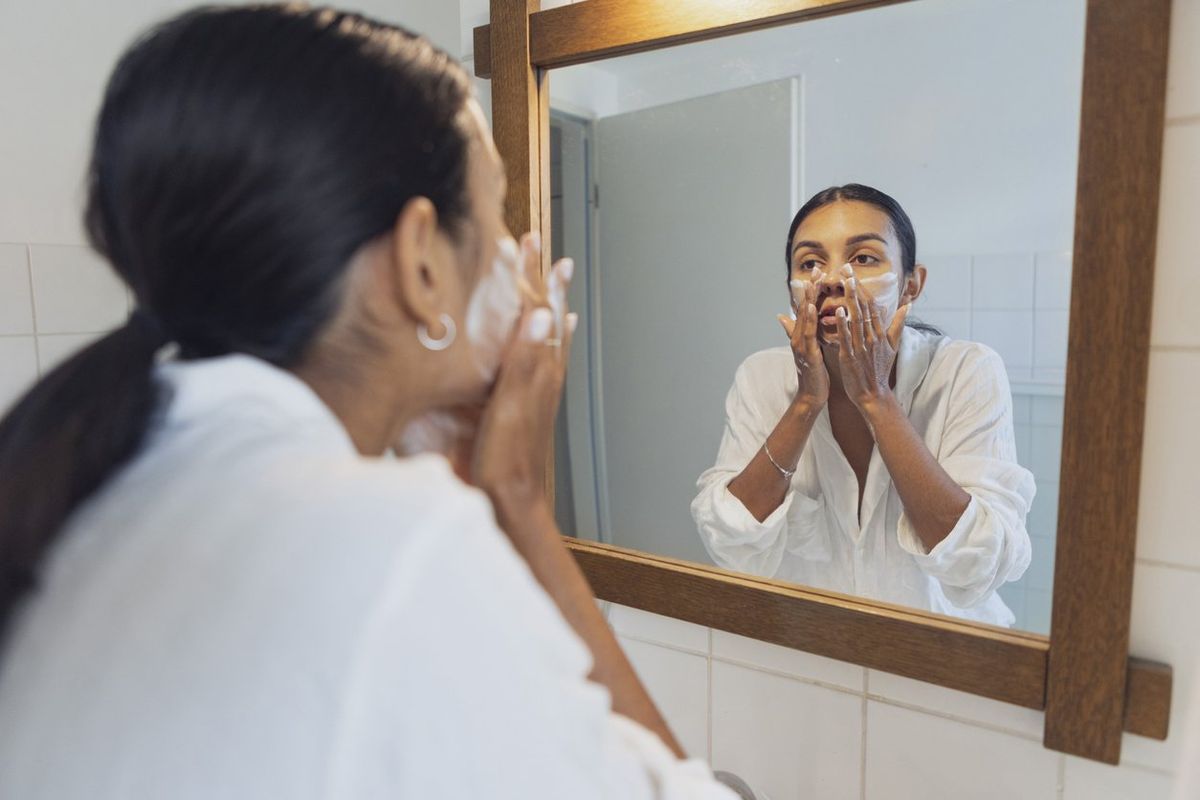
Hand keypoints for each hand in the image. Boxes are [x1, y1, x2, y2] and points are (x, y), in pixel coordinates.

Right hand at [472, 233, 576, 516]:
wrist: (513, 508)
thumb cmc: (506, 465)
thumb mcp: (510, 408)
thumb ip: (524, 361)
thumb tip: (544, 314)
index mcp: (537, 372)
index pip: (537, 311)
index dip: (532, 277)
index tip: (528, 241)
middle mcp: (542, 376)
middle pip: (545, 317)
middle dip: (541, 280)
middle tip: (539, 246)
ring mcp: (537, 391)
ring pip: (545, 334)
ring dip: (545, 303)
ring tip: (551, 278)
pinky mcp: (526, 406)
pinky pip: (540, 359)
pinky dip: (543, 338)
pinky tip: (542, 335)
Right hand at [778, 272, 828, 411]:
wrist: (811, 395)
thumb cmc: (812, 373)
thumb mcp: (806, 348)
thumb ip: (795, 331)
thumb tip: (781, 316)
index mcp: (801, 335)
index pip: (805, 308)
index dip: (810, 290)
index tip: (817, 273)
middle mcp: (798, 337)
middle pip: (804, 309)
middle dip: (810, 289)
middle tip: (817, 270)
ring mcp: (801, 345)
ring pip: (805, 317)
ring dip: (808, 299)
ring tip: (813, 282)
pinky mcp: (807, 353)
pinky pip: (808, 333)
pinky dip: (809, 319)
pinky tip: (812, 307)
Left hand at [833, 267, 909, 411]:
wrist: (874, 393)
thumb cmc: (879, 369)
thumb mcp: (892, 346)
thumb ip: (897, 325)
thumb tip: (908, 307)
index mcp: (879, 333)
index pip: (871, 305)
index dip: (862, 287)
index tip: (852, 272)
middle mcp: (872, 336)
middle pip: (863, 307)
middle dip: (854, 287)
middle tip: (845, 269)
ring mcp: (861, 345)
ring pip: (856, 318)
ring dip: (850, 299)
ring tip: (844, 282)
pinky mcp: (850, 355)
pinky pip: (847, 337)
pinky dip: (843, 324)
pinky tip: (838, 311)